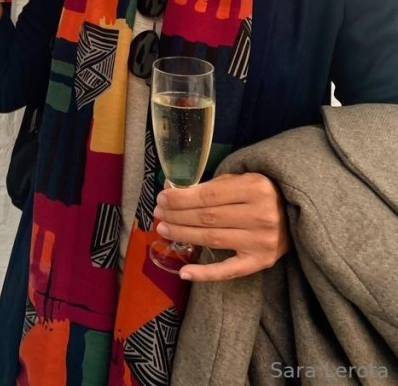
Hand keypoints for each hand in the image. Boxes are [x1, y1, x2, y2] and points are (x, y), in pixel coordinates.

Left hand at [152, 172, 289, 281]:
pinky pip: (229, 270)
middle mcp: (260, 216)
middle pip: (207, 218)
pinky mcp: (262, 262)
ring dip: (183, 235)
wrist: (295, 214)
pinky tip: (184, 272)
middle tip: (159, 213)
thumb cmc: (261, 193)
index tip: (162, 197)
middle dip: (177, 216)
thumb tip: (172, 189)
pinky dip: (205, 273)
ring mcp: (261, 241)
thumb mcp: (241, 179)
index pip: (208, 196)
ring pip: (212, 240)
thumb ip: (210, 186)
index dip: (181, 198)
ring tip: (164, 229)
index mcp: (255, 188)